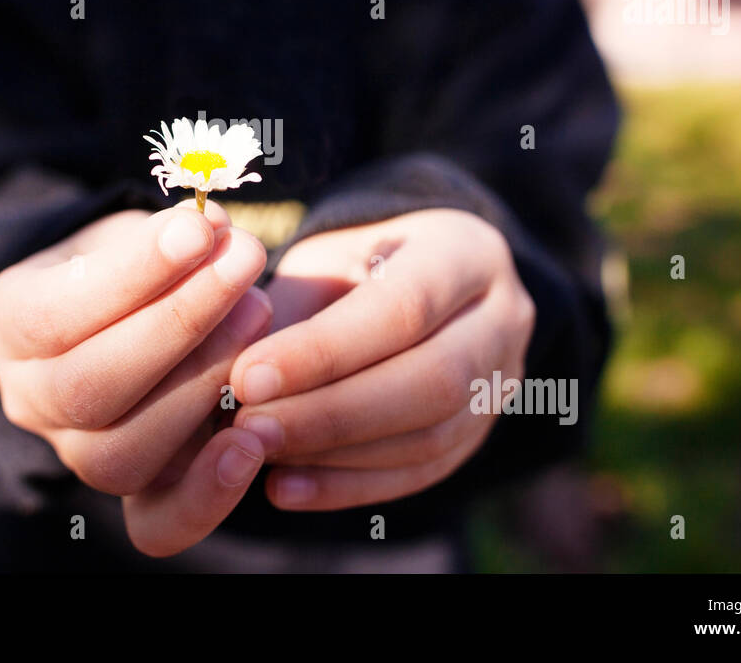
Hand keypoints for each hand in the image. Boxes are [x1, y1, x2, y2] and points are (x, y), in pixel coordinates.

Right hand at [0, 200, 270, 555]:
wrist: (126, 316)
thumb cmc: (131, 263)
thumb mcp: (132, 232)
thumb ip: (165, 236)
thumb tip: (212, 233)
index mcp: (9, 324)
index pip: (58, 312)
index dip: (133, 274)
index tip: (199, 229)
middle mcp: (29, 400)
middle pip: (89, 387)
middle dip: (180, 322)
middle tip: (244, 265)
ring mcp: (76, 453)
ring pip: (122, 455)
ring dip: (202, 385)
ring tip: (259, 315)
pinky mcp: (132, 495)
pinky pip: (158, 524)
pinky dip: (209, 494)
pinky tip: (254, 442)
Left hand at [227, 209, 535, 510]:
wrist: (421, 279)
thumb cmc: (355, 263)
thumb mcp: (326, 257)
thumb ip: (293, 308)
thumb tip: (238, 378)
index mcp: (465, 251)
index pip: (403, 307)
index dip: (324, 350)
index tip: (247, 377)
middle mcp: (502, 318)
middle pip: (431, 380)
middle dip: (331, 413)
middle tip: (248, 427)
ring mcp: (501, 382)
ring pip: (431, 436)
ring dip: (335, 454)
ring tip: (258, 454)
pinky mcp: (480, 433)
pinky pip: (420, 473)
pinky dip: (348, 485)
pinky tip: (285, 488)